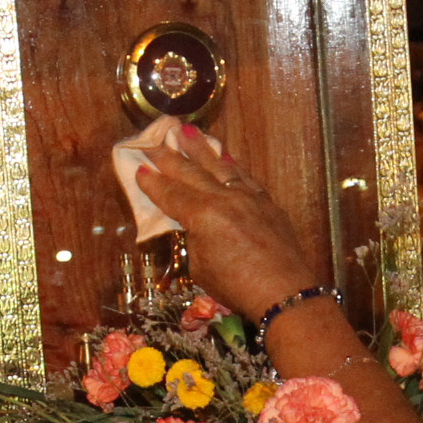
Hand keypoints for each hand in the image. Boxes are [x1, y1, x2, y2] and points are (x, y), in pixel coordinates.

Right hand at [134, 127, 316, 325]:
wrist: (283, 291)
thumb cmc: (236, 287)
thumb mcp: (200, 267)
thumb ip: (194, 239)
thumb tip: (194, 226)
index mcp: (202, 215)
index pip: (171, 194)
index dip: (153, 183)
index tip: (139, 168)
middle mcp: (224, 198)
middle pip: (191, 173)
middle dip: (170, 157)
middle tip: (154, 142)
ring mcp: (248, 197)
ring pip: (220, 166)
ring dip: (201, 148)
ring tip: (187, 131)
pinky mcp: (267, 203)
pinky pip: (245, 178)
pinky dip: (232, 166)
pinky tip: (225, 157)